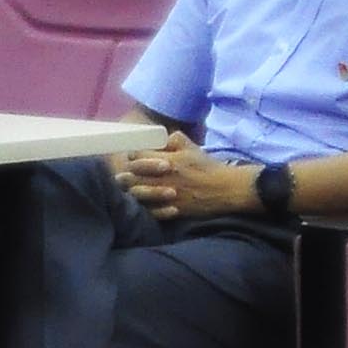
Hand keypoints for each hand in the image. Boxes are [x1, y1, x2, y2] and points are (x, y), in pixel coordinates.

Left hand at [119, 142, 259, 219]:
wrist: (226, 189)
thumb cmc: (208, 167)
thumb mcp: (193, 148)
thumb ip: (175, 140)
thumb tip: (161, 137)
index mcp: (169, 160)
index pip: (140, 155)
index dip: (133, 155)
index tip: (132, 156)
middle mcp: (164, 177)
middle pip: (134, 175)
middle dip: (126, 174)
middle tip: (121, 175)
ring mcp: (167, 195)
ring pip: (138, 193)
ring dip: (130, 190)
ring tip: (126, 188)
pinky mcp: (171, 209)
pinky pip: (150, 210)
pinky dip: (143, 206)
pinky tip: (140, 203)